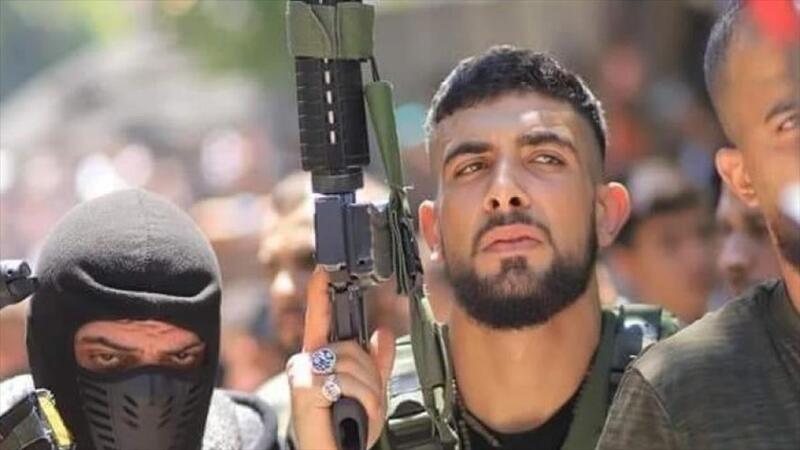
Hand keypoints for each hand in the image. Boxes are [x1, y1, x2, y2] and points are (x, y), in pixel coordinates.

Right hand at [287, 268, 395, 449]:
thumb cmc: (347, 429)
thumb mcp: (370, 393)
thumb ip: (376, 364)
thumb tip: (382, 333)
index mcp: (319, 359)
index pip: (320, 321)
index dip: (321, 295)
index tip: (324, 272)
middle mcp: (306, 361)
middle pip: (352, 346)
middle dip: (370, 374)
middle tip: (366, 400)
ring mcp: (301, 372)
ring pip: (353, 362)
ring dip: (369, 390)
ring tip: (360, 411)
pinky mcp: (302, 385)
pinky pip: (345, 379)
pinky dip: (361, 399)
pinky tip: (350, 414)